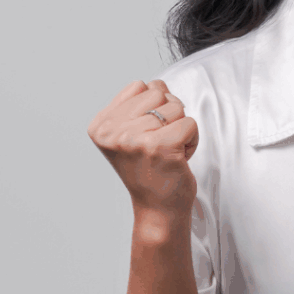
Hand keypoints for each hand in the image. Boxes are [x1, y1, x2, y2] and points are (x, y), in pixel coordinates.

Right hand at [87, 79, 199, 216]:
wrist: (157, 209)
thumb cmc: (149, 170)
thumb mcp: (129, 134)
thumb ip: (138, 105)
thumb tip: (157, 84)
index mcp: (101, 125)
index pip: (140, 86)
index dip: (153, 108)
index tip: (146, 136)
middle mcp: (113, 131)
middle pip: (159, 91)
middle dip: (168, 116)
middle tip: (160, 145)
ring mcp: (136, 139)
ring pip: (176, 106)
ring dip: (180, 128)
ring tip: (168, 151)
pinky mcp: (161, 146)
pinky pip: (190, 123)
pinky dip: (192, 140)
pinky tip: (179, 158)